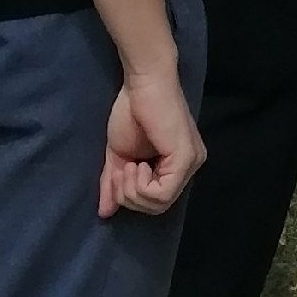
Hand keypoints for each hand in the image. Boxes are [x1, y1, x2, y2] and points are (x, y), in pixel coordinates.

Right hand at [101, 60, 203, 218]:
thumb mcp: (118, 156)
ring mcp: (191, 162)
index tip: (118, 174)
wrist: (142, 84)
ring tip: (130, 165)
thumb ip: (114, 183)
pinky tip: (137, 164)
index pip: (155, 202)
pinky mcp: (185, 157)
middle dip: (129, 196)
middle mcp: (190, 166)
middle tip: (122, 170)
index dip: (129, 196)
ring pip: (159, 204)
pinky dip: (141, 186)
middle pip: (156, 207)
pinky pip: (163, 194)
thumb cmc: (132, 113)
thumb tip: (105, 212)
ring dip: (132, 190)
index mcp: (177, 166)